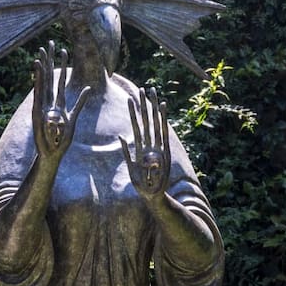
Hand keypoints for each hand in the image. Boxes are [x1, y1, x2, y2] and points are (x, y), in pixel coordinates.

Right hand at [32, 40, 89, 162]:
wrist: (52, 153)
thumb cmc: (61, 139)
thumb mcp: (74, 118)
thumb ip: (80, 103)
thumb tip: (87, 88)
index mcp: (59, 102)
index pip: (60, 79)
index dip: (62, 65)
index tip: (63, 50)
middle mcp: (49, 101)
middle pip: (50, 76)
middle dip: (50, 60)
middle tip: (49, 43)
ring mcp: (43, 105)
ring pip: (44, 81)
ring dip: (43, 66)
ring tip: (42, 52)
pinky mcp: (37, 111)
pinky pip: (39, 92)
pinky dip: (38, 79)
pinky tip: (37, 67)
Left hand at [120, 86, 169, 200]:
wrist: (154, 196)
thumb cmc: (142, 186)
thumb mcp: (131, 169)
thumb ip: (126, 154)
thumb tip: (121, 137)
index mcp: (141, 149)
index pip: (137, 126)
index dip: (134, 113)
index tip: (132, 99)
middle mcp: (150, 144)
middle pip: (147, 120)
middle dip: (145, 104)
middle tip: (143, 88)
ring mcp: (158, 146)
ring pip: (154, 122)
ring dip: (152, 106)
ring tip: (152, 92)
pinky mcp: (164, 150)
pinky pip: (162, 131)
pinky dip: (162, 118)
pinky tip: (162, 106)